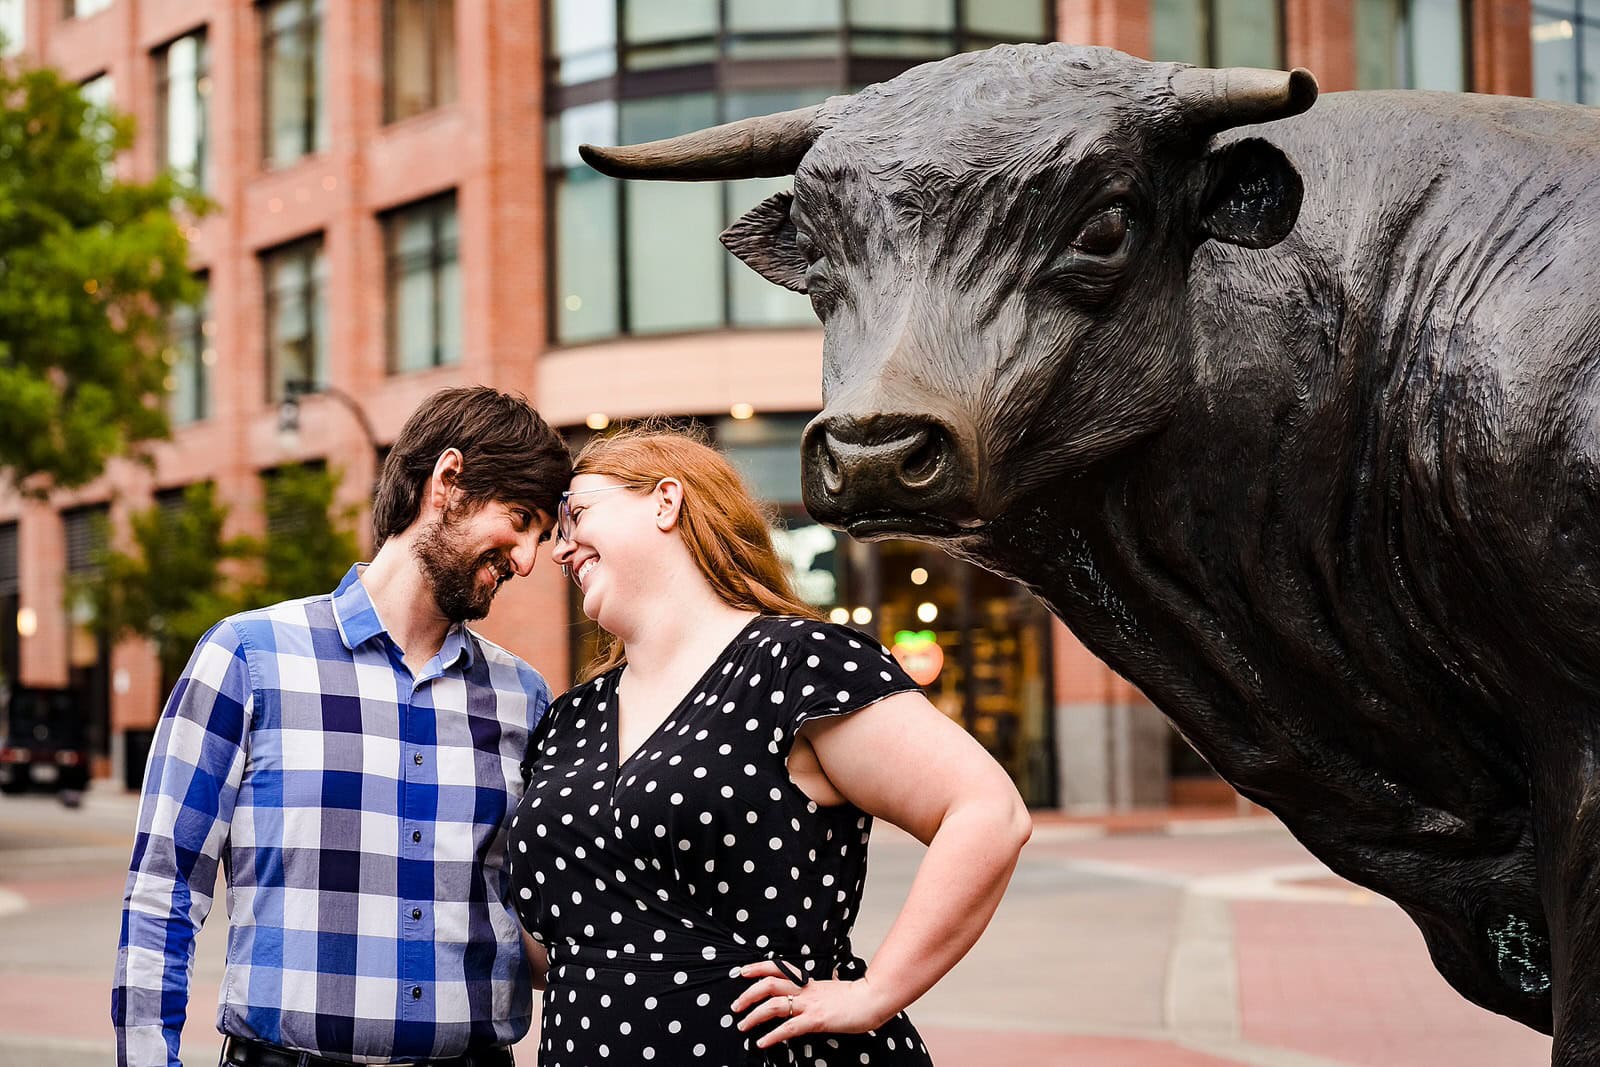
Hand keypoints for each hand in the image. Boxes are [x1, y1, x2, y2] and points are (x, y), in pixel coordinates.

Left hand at [731, 960, 895, 1048]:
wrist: (873, 999)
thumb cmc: (856, 996)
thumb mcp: (834, 988)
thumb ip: (822, 988)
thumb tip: (822, 984)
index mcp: (809, 982)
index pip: (779, 968)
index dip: (758, 968)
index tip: (743, 972)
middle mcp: (806, 990)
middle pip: (769, 984)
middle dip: (748, 995)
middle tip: (735, 1006)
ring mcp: (810, 1004)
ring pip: (774, 1005)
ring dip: (754, 1016)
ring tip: (742, 1026)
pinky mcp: (816, 1020)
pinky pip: (788, 1028)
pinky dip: (772, 1035)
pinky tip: (762, 1042)